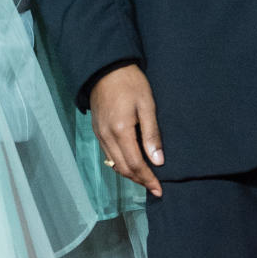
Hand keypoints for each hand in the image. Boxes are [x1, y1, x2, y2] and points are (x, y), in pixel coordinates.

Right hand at [90, 64, 163, 196]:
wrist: (106, 67)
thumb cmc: (130, 83)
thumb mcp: (147, 104)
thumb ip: (152, 134)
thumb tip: (158, 161)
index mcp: (121, 131)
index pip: (136, 165)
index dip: (148, 179)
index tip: (160, 189)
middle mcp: (107, 137)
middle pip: (123, 168)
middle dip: (139, 180)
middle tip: (154, 186)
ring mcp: (99, 134)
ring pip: (114, 164)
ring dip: (129, 174)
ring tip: (145, 178)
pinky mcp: (96, 130)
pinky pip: (108, 154)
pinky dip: (120, 163)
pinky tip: (130, 162)